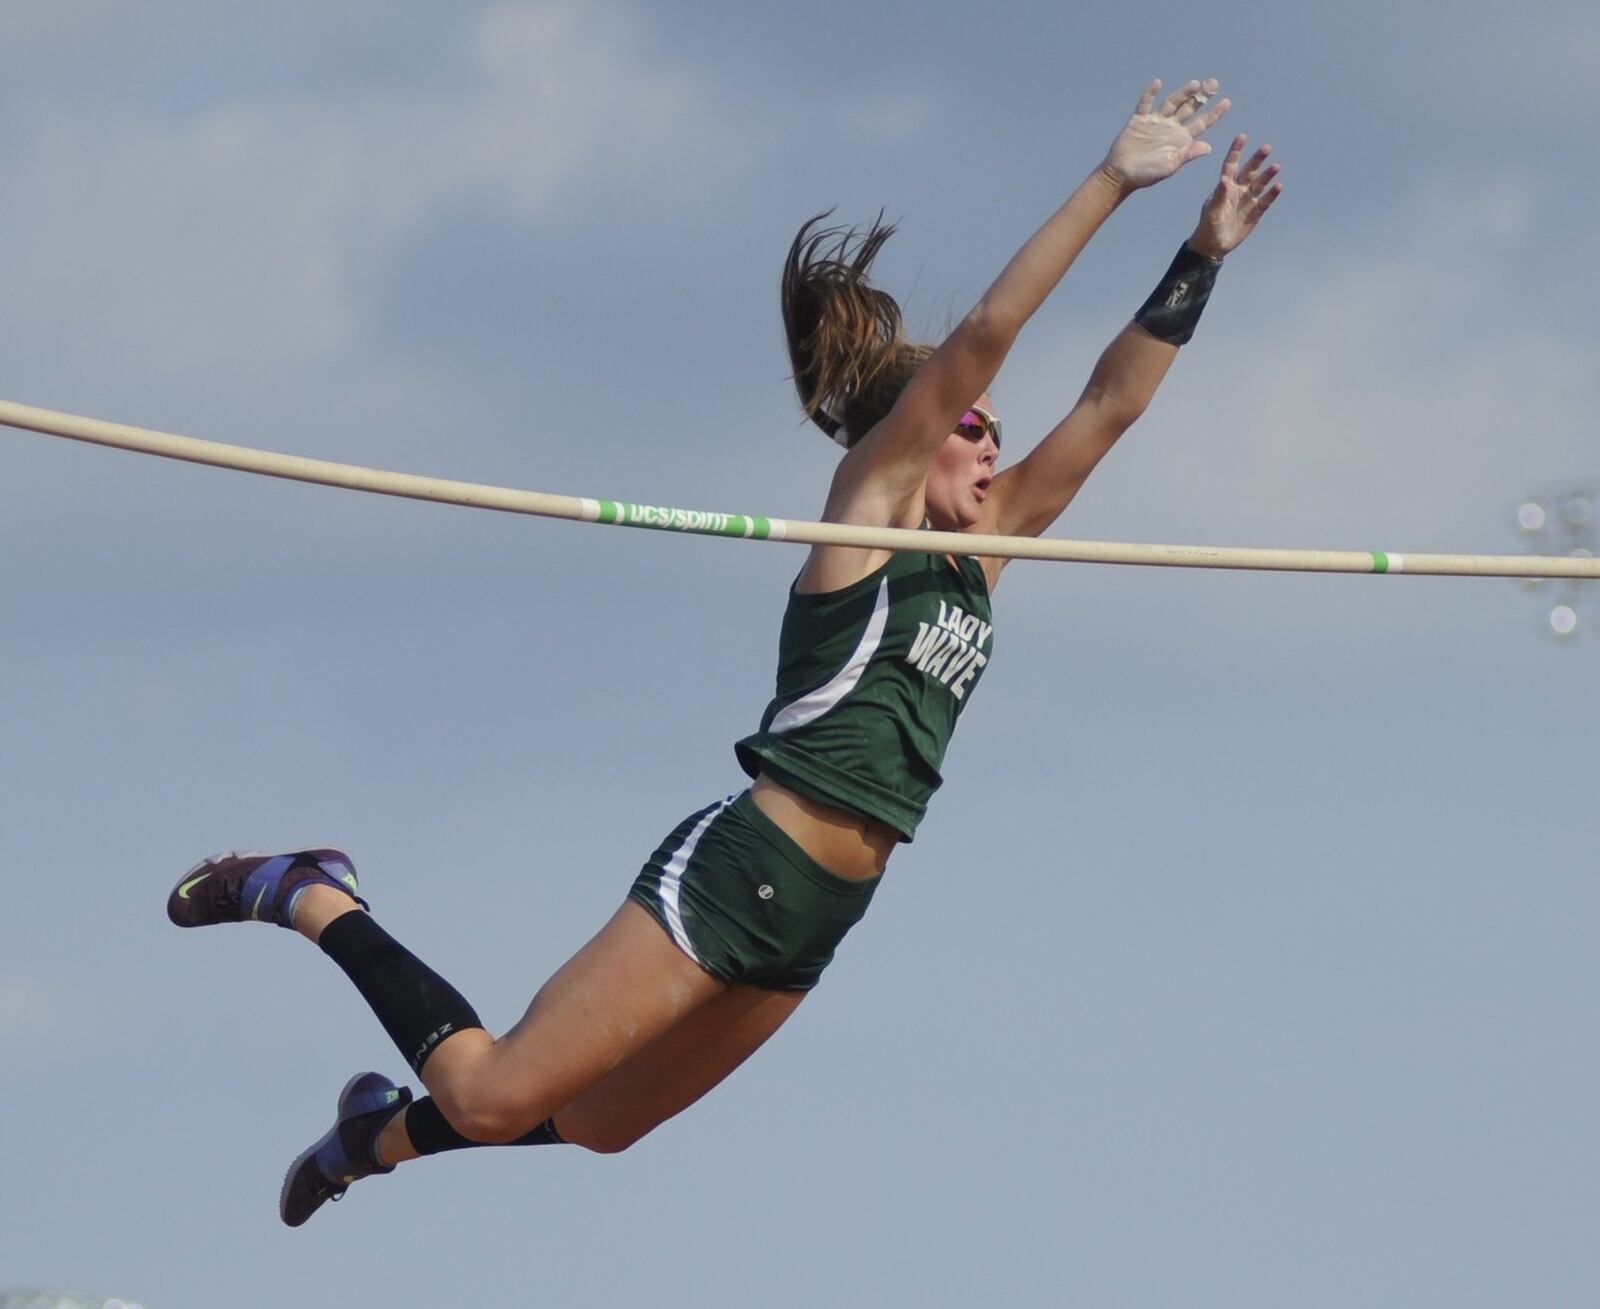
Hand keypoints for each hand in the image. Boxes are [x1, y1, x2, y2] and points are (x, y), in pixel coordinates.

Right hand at [1101, 79, 1230, 191]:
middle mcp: (1171, 127)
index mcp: (1181, 140)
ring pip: (1172, 103)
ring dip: (1183, 93)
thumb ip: (1187, 155)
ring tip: (1195, 84)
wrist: (1121, 175)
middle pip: (1190, 108)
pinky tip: (1158, 83)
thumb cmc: (1146, 175)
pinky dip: (1150, 93)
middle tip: (1214, 83)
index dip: (1214, 113)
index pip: (1202, 123)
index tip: (1227, 102)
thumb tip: (1209, 147)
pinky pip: (1145, 104)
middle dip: (1202, 96)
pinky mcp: (1139, 120)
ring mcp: (1155, 122)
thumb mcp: (1170, 166)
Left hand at [1188, 135, 1282, 257]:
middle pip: (1250, 171)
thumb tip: (1225, 179)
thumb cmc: (1208, 227)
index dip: (1236, 151)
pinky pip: (1266, 201)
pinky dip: (1272, 194)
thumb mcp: (1212, 212)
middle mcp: (1238, 190)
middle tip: (1266, 148)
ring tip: (1276, 166)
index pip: (1231, 165)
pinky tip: (1278, 186)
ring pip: (1260, 184)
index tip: (1242, 136)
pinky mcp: (1256, 212)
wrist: (1214, 245)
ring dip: (1268, 175)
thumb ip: (1219, 195)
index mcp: (1224, 187)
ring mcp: (1248, 200)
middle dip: (1257, 159)